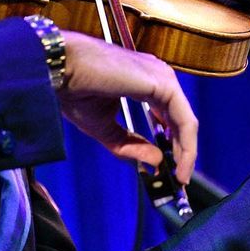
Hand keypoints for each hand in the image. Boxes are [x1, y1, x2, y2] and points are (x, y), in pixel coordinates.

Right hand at [56, 32, 197, 185]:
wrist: (63, 69)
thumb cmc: (76, 90)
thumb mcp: (104, 128)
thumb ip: (129, 145)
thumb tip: (156, 162)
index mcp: (145, 82)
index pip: (169, 117)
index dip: (172, 145)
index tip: (170, 171)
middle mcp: (158, 77)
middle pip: (180, 121)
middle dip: (182, 153)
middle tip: (178, 181)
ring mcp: (163, 78)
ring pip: (186, 122)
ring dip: (186, 153)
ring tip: (178, 178)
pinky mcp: (164, 84)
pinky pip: (184, 121)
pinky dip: (186, 146)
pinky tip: (178, 164)